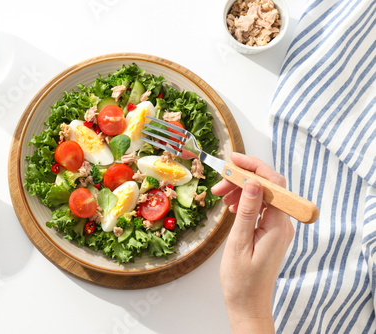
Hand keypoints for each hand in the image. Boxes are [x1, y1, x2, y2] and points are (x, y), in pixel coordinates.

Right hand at [212, 153, 293, 333]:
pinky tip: (230, 206)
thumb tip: (253, 182)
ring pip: (262, 196)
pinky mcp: (270, 232)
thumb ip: (247, 211)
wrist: (248, 304)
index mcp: (277, 226)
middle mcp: (282, 224)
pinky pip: (260, 208)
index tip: (233, 160)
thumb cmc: (241, 280)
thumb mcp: (239, 243)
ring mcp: (277, 228)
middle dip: (243, 178)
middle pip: (268, 187)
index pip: (273, 184)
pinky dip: (243, 201)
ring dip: (240, 190)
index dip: (253, 167)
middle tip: (218, 184)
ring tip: (219, 196)